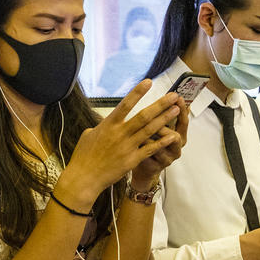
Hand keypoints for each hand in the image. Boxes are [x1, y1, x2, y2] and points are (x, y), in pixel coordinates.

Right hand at [54, 80, 182, 206]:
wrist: (84, 178)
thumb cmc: (83, 157)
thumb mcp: (88, 135)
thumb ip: (101, 126)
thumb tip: (106, 122)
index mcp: (108, 125)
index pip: (125, 104)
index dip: (138, 92)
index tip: (149, 82)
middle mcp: (119, 133)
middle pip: (144, 115)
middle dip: (160, 104)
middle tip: (173, 96)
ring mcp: (127, 147)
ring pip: (150, 130)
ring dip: (164, 119)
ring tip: (176, 110)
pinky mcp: (132, 160)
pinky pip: (150, 149)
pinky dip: (162, 142)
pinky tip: (173, 136)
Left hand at [131, 98, 187, 189]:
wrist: (145, 167)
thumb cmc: (152, 144)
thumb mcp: (161, 129)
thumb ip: (164, 116)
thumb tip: (169, 95)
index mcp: (180, 137)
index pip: (184, 122)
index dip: (182, 109)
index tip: (177, 97)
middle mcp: (176, 148)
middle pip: (175, 136)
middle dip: (163, 125)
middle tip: (154, 115)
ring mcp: (167, 159)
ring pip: (160, 146)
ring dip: (150, 136)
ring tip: (140, 128)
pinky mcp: (156, 166)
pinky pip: (149, 154)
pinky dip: (141, 146)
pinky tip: (135, 140)